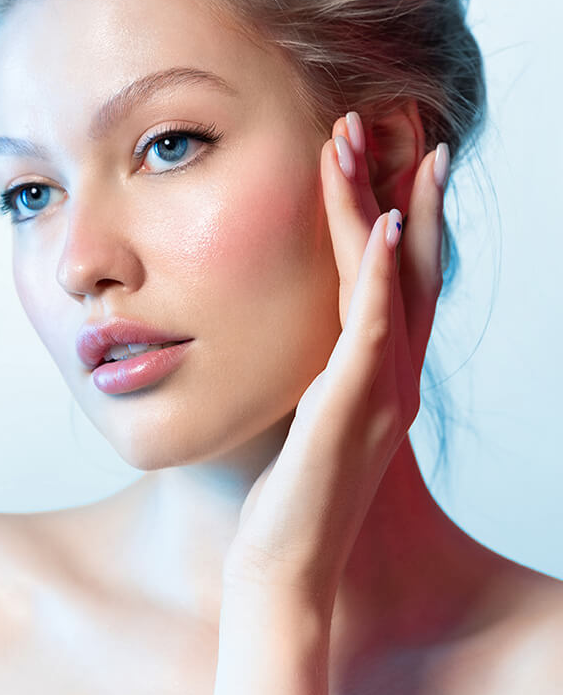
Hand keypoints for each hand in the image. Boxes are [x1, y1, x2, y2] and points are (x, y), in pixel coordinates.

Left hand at [222, 112, 447, 605]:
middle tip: (396, 128)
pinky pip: (371, 328)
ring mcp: (380, 393)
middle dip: (405, 193)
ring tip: (362, 146)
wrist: (284, 565)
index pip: (401, 282)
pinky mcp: (352, 409)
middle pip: (410, 268)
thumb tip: (288, 325)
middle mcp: (393, 379)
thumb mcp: (303, 414)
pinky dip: (377, 274)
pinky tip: (381, 224)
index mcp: (381, 378)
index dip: (406, 217)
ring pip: (388, 282)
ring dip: (380, 208)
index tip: (393, 161)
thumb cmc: (286, 492)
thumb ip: (312, 370)